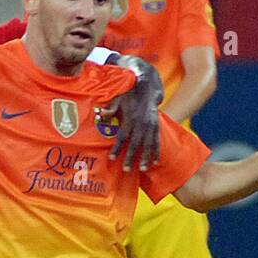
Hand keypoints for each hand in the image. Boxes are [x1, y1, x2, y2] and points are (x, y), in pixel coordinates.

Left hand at [104, 56, 162, 171]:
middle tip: (126, 169)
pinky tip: (155, 163)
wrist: (147, 87)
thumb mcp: (118, 99)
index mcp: (130, 118)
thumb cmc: (128, 94)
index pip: (122, 136)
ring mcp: (150, 126)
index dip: (117, 148)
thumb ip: (110, 108)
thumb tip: (100, 114)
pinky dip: (156, 152)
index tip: (112, 158)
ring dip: (145, 158)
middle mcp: (141, 123)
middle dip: (130, 157)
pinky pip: (157, 141)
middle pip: (135, 144)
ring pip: (148, 145)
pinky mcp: (156, 126)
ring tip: (142, 169)